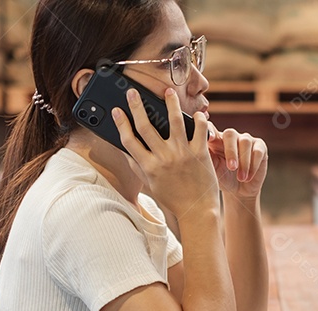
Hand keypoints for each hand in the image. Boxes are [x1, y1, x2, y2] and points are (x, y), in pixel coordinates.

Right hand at [112, 87, 217, 219]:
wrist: (197, 211)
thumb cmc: (172, 198)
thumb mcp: (150, 184)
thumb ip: (137, 166)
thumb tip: (124, 150)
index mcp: (149, 166)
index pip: (129, 140)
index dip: (121, 123)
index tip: (117, 110)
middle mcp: (164, 158)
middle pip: (146, 126)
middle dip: (137, 105)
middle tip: (133, 91)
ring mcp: (182, 154)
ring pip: (174, 121)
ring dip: (170, 103)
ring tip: (167, 91)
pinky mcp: (200, 154)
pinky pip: (200, 131)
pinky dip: (199, 120)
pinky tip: (196, 113)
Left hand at [207, 124, 267, 198]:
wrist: (239, 191)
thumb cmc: (223, 178)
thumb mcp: (212, 169)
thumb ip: (205, 157)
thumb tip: (195, 149)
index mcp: (216, 139)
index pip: (211, 127)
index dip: (210, 130)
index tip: (210, 139)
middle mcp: (231, 137)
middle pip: (230, 134)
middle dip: (231, 151)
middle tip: (231, 167)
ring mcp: (246, 140)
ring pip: (245, 142)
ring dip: (243, 162)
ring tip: (240, 177)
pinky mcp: (260, 147)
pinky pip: (258, 151)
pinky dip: (253, 165)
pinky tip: (248, 177)